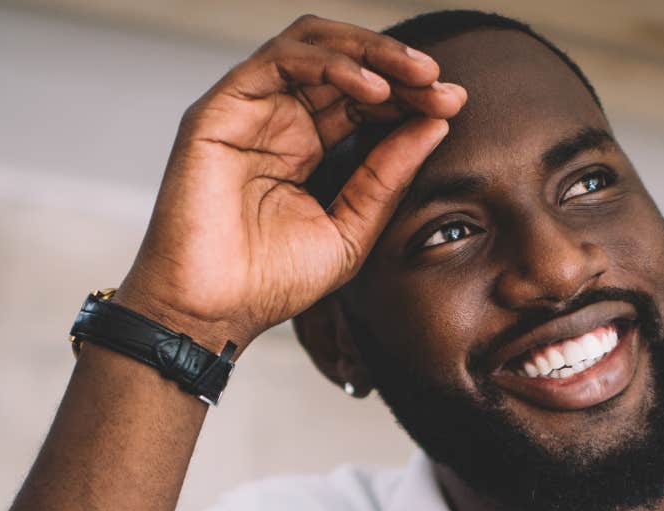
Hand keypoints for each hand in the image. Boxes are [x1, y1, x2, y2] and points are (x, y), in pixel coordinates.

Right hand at [115, 15, 464, 350]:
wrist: (210, 312)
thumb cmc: (270, 282)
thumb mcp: (351, 228)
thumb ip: (389, 176)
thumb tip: (438, 123)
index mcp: (307, 145)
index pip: (364, 98)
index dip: (410, 95)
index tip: (453, 106)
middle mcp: (278, 119)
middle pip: (345, 63)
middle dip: (400, 68)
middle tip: (443, 86)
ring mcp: (249, 109)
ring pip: (314, 45)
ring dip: (372, 53)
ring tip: (417, 77)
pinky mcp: (221, 108)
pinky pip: (280, 59)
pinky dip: (332, 64)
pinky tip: (374, 89)